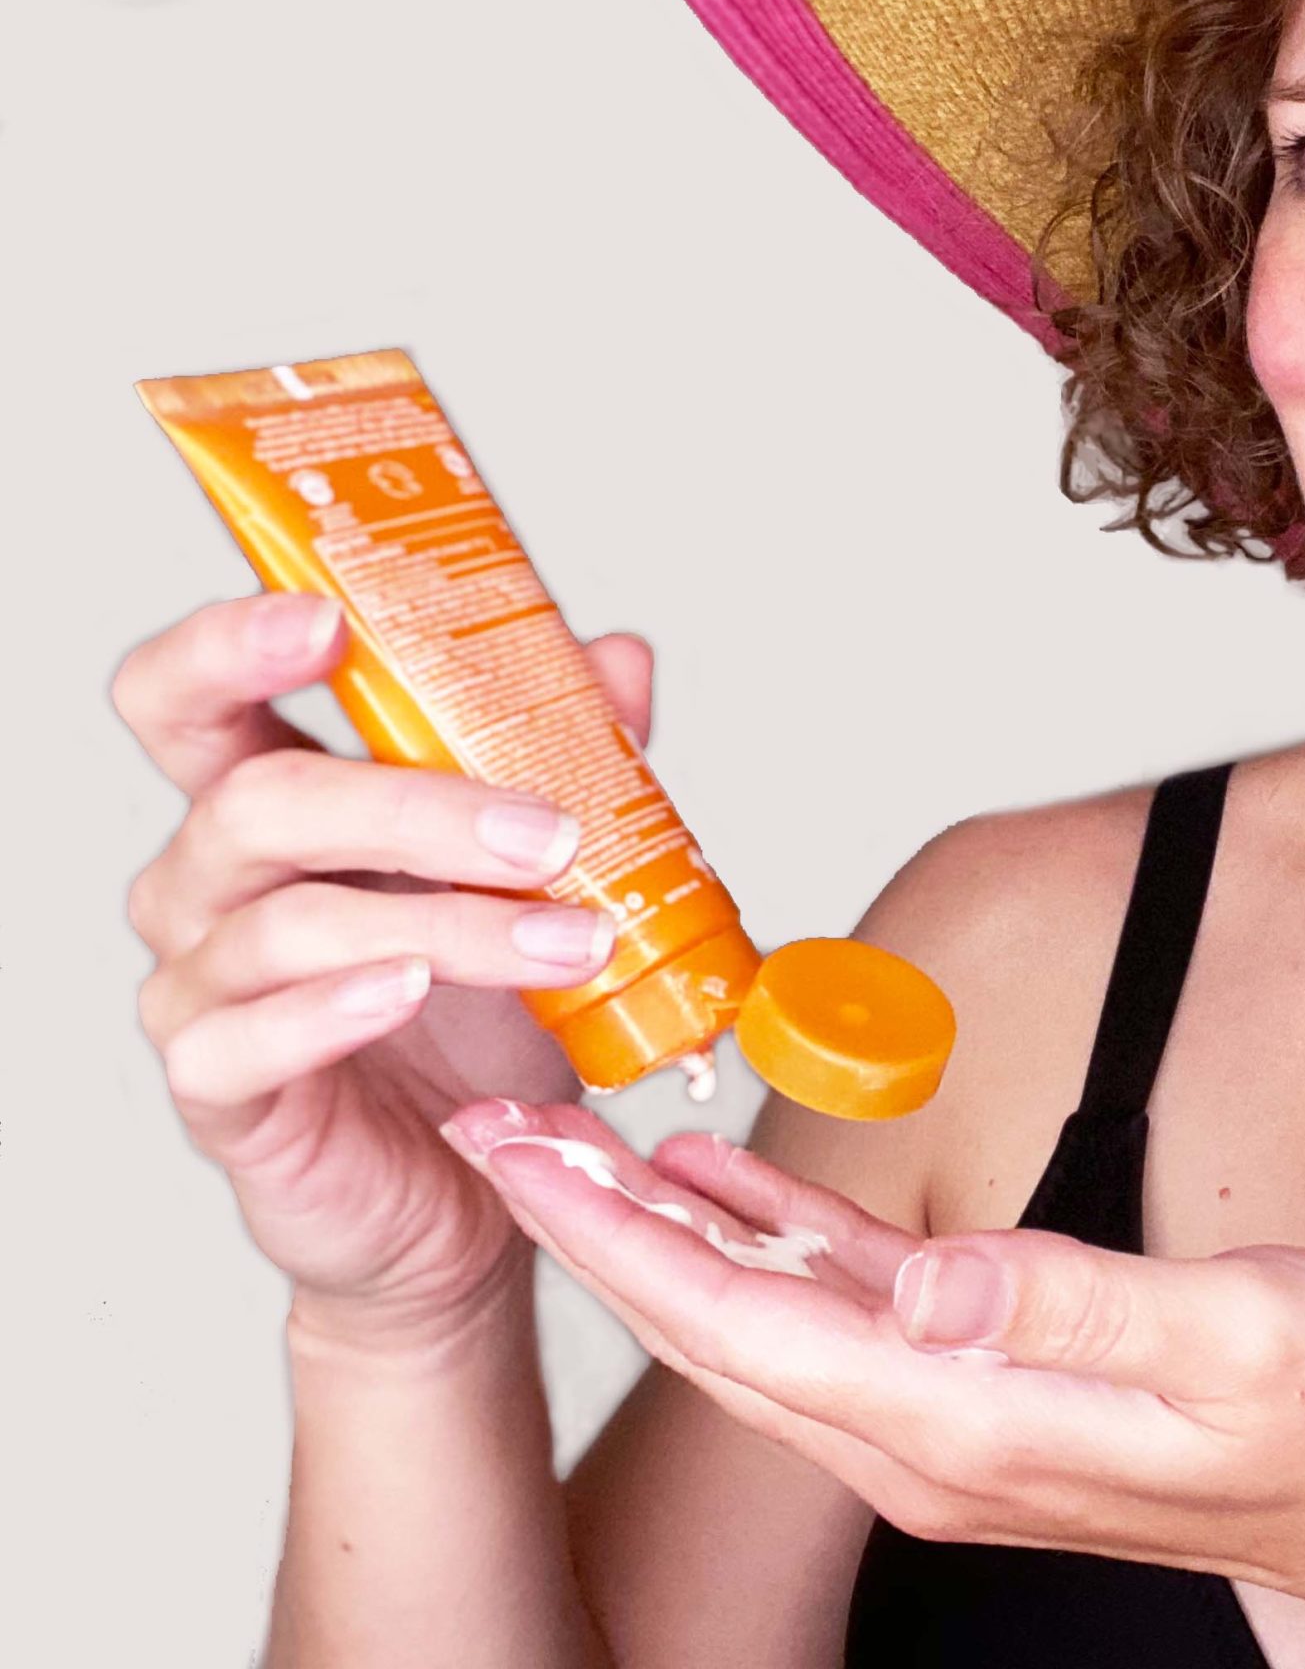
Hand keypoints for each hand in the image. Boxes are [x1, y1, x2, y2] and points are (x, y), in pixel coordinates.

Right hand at [111, 590, 659, 1349]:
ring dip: (447, 924)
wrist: (469, 1187)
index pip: (188, 699)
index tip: (325, 618)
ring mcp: (199, 987)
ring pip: (286, 922)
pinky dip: (335, 1007)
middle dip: (412, 804)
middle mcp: (208, 886)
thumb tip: (616, 658)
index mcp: (270, 807)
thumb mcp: (536, 880)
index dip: (229, 644)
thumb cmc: (480, 1022)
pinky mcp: (218, 1091)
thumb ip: (566, 761)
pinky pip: (244, 1037)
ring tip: (568, 939)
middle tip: (546, 832)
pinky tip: (409, 989)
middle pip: (256, 801)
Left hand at [443, 1097, 1304, 1609]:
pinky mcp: (982, 1402)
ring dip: (653, 1239)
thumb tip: (926, 1280)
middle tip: (490, 1128)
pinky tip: (720, 1191)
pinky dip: (762, 1249)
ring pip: (755, 1327)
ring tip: (567, 1146)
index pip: (743, 1325)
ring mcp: (948, 1432)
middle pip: (710, 1332)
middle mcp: (928, 1445)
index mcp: (967, 1424)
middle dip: (587, 1231)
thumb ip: (1072, 1307)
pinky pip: (836, 1321)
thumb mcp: (1235, 1336)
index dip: (613, 1238)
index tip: (517, 1154)